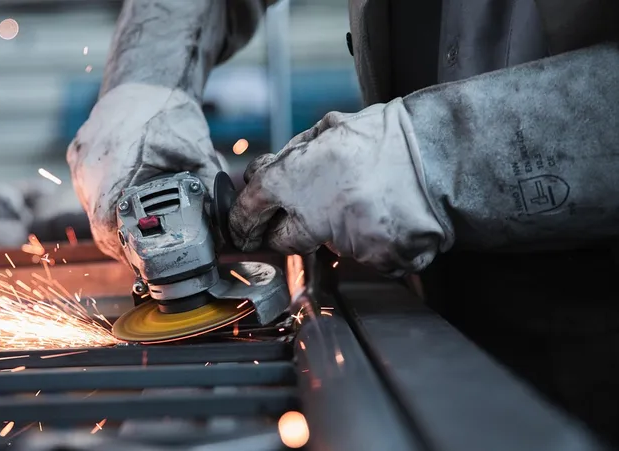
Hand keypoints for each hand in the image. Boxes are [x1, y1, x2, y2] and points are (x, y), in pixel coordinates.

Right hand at [67, 83, 225, 261]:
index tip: (140, 259)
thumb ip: (210, 192)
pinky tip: (124, 204)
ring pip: (91, 208)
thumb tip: (226, 230)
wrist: (145, 81)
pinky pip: (87, 190)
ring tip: (136, 231)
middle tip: (144, 252)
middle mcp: (90, 165)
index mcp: (116, 166)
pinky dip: (105, 201)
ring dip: (112, 223)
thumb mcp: (197, 154)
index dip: (122, 248)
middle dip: (121, 241)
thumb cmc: (169, 114)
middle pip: (97, 222)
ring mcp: (80, 160)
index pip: (107, 226)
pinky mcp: (77, 155)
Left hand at [229, 99, 451, 276]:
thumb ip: (290, 158)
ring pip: (328, 246)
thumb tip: (261, 176)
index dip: (242, 221)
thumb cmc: (387, 138)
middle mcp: (315, 214)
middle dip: (289, 230)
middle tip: (312, 212)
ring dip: (340, 230)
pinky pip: (365, 257)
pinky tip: (387, 216)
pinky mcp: (377, 261)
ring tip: (369, 200)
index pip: (250, 209)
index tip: (241, 229)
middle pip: (282, 240)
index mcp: (296, 177)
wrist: (444, 154)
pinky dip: (372, 242)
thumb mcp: (328, 130)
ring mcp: (347, 242)